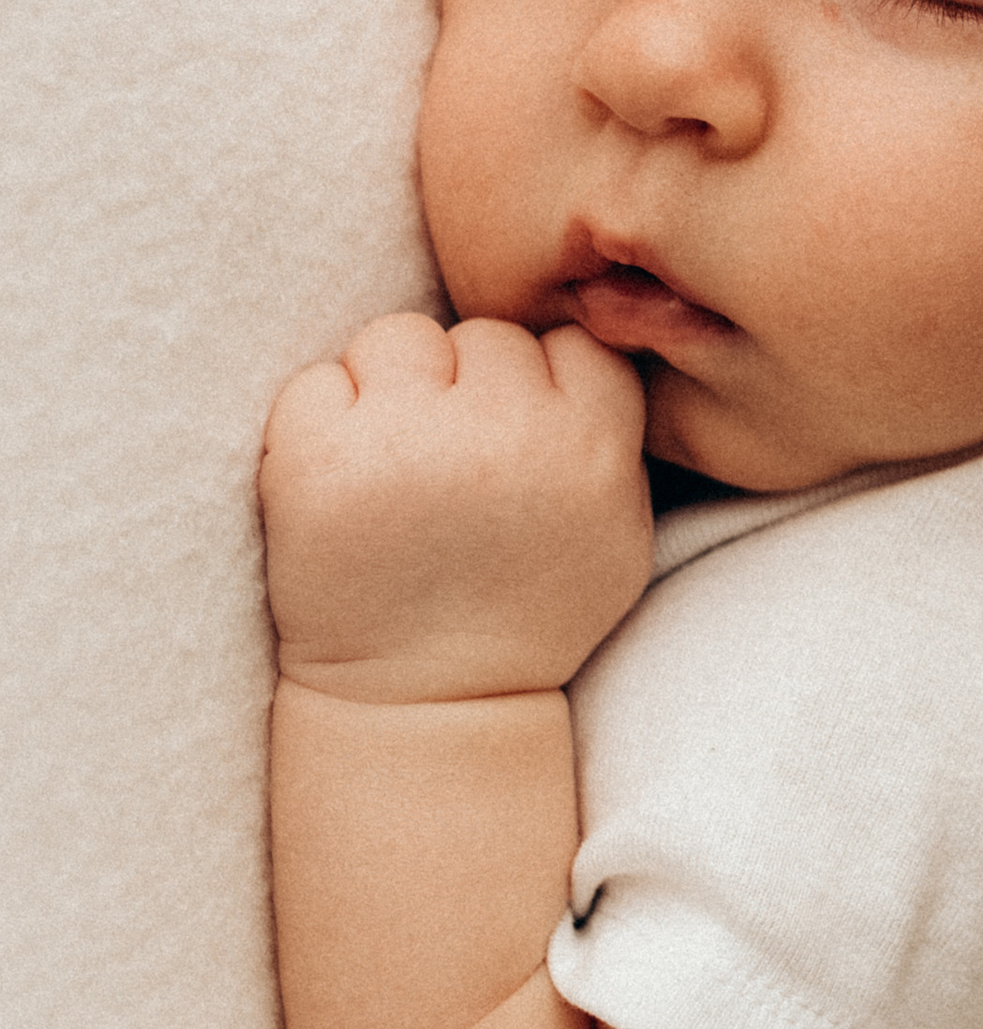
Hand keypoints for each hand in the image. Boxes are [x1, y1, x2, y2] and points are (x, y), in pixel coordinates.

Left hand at [261, 312, 651, 702]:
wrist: (426, 701)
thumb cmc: (527, 613)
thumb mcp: (620, 531)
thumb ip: (615, 433)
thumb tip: (594, 327)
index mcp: (586, 448)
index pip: (569, 342)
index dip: (540, 386)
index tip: (520, 441)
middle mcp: (501, 434)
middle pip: (483, 336)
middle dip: (464, 388)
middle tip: (452, 466)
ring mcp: (404, 443)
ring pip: (398, 337)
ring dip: (392, 389)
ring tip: (394, 466)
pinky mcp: (315, 461)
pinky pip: (316, 380)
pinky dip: (320, 422)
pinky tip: (342, 483)